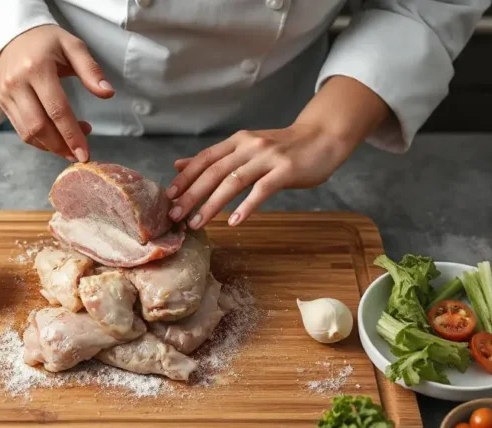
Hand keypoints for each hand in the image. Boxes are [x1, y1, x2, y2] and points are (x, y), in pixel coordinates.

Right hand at [0, 25, 114, 161]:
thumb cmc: (46, 41)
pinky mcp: (2, 103)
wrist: (11, 36)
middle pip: (39, 126)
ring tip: (71, 148)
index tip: (86, 152)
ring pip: (28, 133)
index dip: (72, 135)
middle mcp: (17, 84)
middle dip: (61, 146)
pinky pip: (21, 131)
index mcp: (37, 68)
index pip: (57, 109)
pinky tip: (56, 140)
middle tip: (80, 155)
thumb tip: (107, 93)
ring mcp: (6, 95)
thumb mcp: (72, 46)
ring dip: (52, 147)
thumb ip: (91, 70)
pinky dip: (40, 142)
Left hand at [166, 125, 349, 228]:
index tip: (168, 196)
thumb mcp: (246, 147)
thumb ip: (216, 158)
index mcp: (238, 141)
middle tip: (175, 216)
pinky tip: (234, 222)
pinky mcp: (286, 170)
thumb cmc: (283, 148)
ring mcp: (268, 157)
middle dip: (191, 195)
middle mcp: (249, 146)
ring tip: (197, 224)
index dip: (185, 178)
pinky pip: (261, 190)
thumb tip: (179, 165)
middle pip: (214, 172)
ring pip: (233, 182)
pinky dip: (246, 206)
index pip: (205, 159)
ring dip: (212, 205)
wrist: (323, 138)